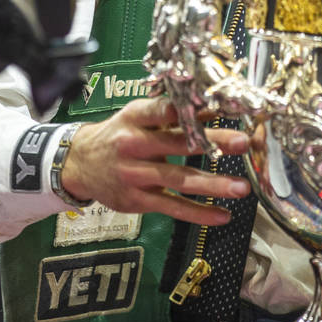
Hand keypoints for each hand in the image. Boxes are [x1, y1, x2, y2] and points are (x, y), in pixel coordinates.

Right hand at [59, 97, 251, 225]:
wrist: (79, 164)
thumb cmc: (118, 134)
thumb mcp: (139, 117)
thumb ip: (174, 113)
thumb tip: (213, 107)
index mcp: (134, 118)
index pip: (161, 111)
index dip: (187, 111)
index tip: (216, 109)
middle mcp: (133, 146)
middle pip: (178, 144)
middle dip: (213, 144)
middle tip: (243, 143)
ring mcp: (135, 175)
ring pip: (178, 180)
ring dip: (212, 184)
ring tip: (241, 187)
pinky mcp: (137, 200)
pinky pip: (172, 207)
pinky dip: (198, 213)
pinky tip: (222, 215)